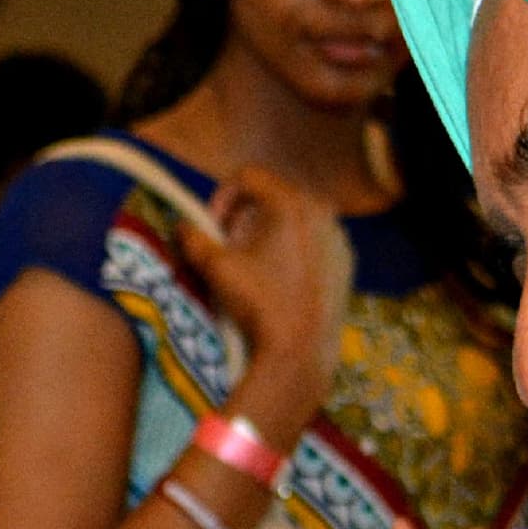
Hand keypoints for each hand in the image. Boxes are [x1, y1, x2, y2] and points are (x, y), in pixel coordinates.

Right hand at [182, 166, 353, 432]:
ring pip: (296, 219)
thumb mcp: (216, 267)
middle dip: (246, 216)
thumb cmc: (258, 304)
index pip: (248, 176)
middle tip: (230, 246)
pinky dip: (294, 251)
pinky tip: (280, 281)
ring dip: (270, 232)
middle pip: (273, 196)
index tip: (212, 228)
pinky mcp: (346, 262)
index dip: (222, 197)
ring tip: (254, 265)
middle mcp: (321, 210)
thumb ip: (193, 238)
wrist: (300, 352)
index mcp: (290, 202)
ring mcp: (338, 236)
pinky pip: (315, 242)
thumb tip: (181, 226)